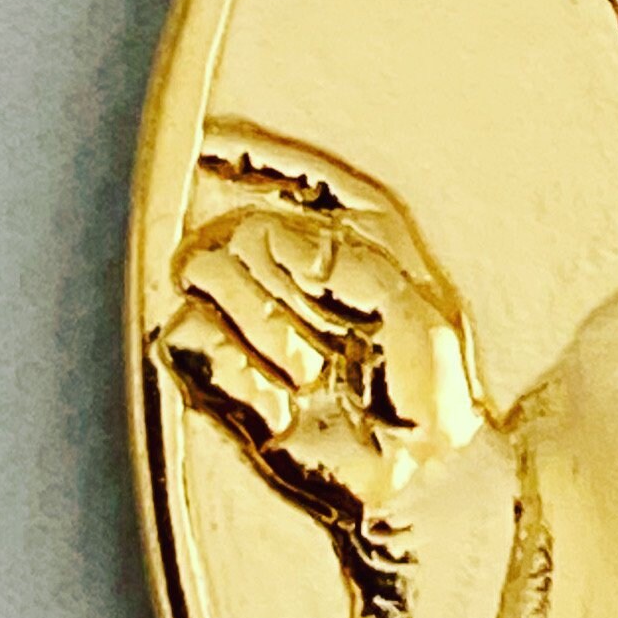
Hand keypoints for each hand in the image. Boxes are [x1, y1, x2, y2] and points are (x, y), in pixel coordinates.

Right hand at [154, 127, 482, 551]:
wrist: (416, 478)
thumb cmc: (430, 393)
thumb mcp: (413, 306)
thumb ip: (346, 257)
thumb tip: (268, 233)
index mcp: (352, 239)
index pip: (295, 177)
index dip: (251, 152)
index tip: (212, 139)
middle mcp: (292, 270)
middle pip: (239, 221)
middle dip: (279, 273)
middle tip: (331, 331)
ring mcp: (247, 318)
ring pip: (205, 269)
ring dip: (266, 325)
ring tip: (312, 372)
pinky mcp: (213, 370)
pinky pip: (188, 334)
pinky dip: (235, 367)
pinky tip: (281, 397)